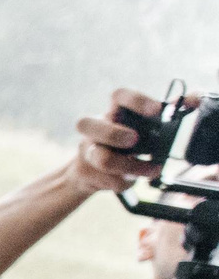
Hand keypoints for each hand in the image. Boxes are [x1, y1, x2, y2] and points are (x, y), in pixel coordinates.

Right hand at [71, 87, 188, 191]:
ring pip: (102, 159)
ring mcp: (86, 150)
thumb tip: (193, 100)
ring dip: (130, 167)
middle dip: (113, 133)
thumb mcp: (144, 129)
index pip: (118, 96)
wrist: (94, 171)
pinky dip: (125, 182)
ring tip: (151, 170)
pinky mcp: (84, 171)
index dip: (136, 100)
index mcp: (113, 112)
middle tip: (134, 140)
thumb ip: (167, 115)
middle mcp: (94, 129)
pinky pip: (108, 179)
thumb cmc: (126, 145)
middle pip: (87, 123)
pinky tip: (132, 180)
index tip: (156, 110)